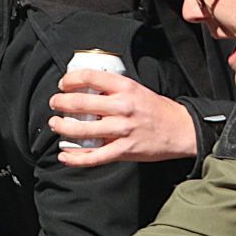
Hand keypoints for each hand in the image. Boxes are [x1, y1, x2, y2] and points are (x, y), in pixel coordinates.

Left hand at [48, 69, 198, 165]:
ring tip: (56, 125)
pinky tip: (64, 156)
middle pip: (80, 103)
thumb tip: (86, 88)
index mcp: (125, 87)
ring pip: (82, 130)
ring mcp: (122, 130)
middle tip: (55, 103)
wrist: (181, 129)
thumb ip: (113, 89)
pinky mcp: (124, 150)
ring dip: (62, 127)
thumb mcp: (137, 90)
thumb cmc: (157, 109)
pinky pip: (93, 157)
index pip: (90, 77)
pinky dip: (75, 158)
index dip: (70, 80)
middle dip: (60, 103)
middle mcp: (122, 107)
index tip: (63, 84)